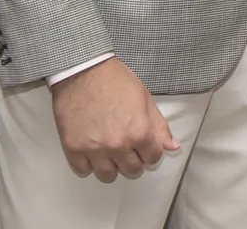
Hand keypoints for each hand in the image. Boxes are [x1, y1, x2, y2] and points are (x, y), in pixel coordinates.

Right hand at [50, 57, 179, 181]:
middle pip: (132, 170)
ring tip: (110, 152)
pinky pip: (83, 170)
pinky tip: (92, 150)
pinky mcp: (73, 149)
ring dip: (111, 166)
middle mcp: (118, 145)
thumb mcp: (146, 99)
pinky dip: (88, 164)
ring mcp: (94, 150)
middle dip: (133, 160)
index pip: (153, 158)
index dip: (150, 151)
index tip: (144, 145)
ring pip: (108, 176)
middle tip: (127, 147)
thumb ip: (160, 127)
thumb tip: (173, 147)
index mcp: (140, 132)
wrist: (83, 72)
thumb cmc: (116, 81)